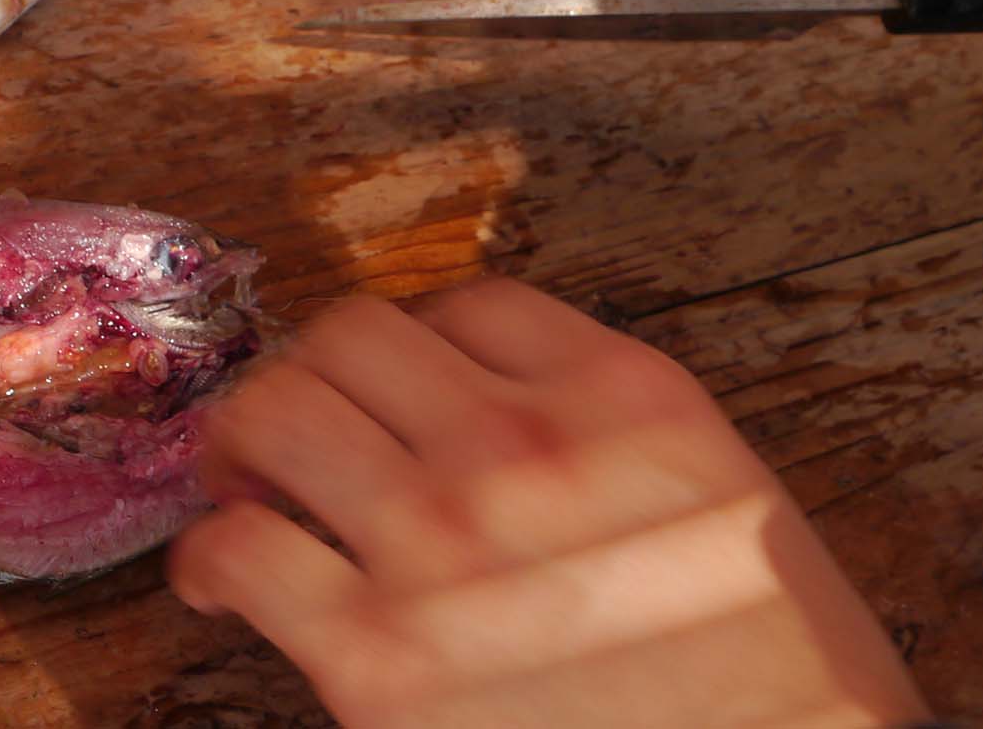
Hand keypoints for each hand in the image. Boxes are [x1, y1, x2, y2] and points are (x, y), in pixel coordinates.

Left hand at [167, 279, 929, 727]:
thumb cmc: (774, 678)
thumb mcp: (724, 502)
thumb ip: (613, 437)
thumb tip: (499, 416)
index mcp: (623, 397)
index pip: (473, 305)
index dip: (418, 347)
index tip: (398, 394)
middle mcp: (523, 443)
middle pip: (355, 335)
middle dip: (316, 374)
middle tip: (299, 426)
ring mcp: (442, 540)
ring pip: (278, 410)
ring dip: (244, 440)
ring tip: (243, 483)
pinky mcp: (375, 655)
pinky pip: (240, 551)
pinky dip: (208, 556)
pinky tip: (219, 579)